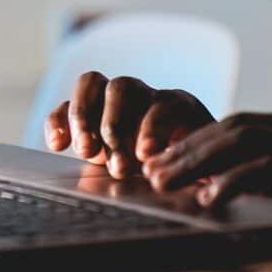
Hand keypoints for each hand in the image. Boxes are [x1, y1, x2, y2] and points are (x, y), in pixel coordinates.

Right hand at [45, 72, 214, 178]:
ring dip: (84, 116)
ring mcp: (112, 103)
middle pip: (124, 87)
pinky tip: (58, 145)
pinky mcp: (86, 116)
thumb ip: (209, 178)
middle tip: (117, 166)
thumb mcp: (208, 175)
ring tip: (86, 151)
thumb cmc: (195, 175)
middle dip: (116, 125)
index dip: (154, 127)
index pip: (165, 103)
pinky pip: (66, 105)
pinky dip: (58, 120)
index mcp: (180, 107)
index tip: (146, 156)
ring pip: (92, 84)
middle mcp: (145, 96)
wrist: (175, 174)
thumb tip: (212, 188)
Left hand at [140, 111, 271, 234]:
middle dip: (190, 146)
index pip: (249, 123)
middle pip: (240, 124)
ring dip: (200, 160)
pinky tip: (212, 197)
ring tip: (167, 181)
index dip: (203, 141)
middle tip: (153, 169)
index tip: (168, 161)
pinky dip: (235, 179)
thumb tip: (234, 188)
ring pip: (248, 137)